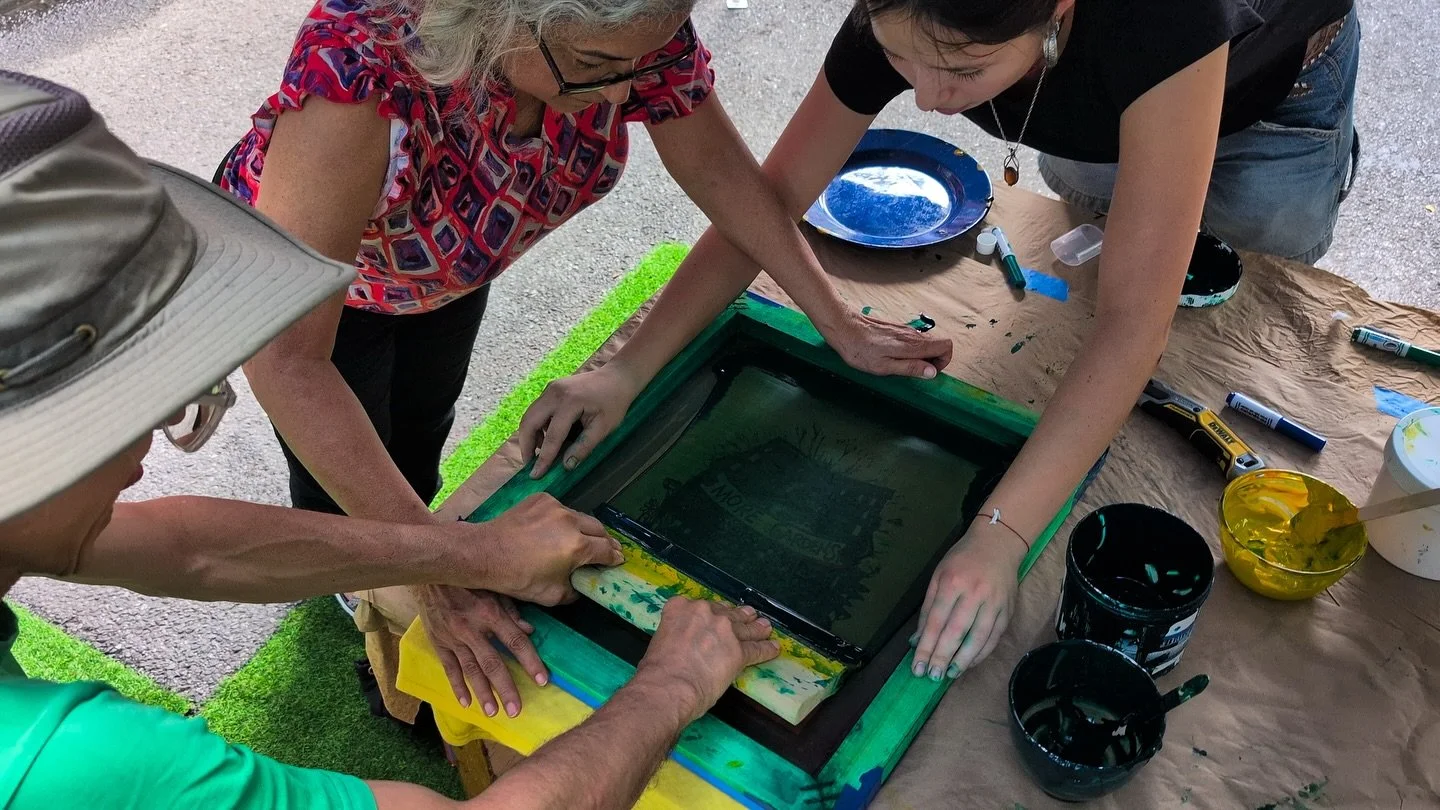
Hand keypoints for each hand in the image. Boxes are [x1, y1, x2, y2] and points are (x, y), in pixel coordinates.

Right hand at [415, 585, 547, 716]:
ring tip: (493, 712)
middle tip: (516, 710)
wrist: (430, 574)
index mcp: (490, 613)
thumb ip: (512, 610)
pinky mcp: (438, 642)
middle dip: (506, 687)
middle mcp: (471, 628)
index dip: (530, 661)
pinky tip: (466, 702)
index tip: (543, 680)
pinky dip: (457, 686)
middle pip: (493, 663)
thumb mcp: (494, 588)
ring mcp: (453, 637)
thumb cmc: (469, 580)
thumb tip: (530, 630)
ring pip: (470, 670)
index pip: (516, 641)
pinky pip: (448, 668)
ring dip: (483, 693)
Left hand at [481, 493, 623, 604]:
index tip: (618, 560)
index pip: (606, 550)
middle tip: (607, 550)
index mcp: (577, 546)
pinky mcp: (541, 499)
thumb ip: (574, 590)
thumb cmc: (517, 577)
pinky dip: (563, 520)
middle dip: (605, 541)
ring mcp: (555, 507)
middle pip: (599, 529)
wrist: (485, 553)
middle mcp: (570, 521)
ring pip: (580, 517)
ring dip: (585, 529)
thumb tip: (581, 584)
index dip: (614, 557)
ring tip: (583, 540)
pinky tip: (556, 530)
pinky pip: (561, 509)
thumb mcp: (551, 595)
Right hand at [520, 364, 645, 478]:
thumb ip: (584, 446)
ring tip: (538, 453)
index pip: (552, 436)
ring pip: (530, 415)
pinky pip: (537, 410)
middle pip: (529, 422)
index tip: (535, 475)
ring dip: (529, 436)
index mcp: (570, 402)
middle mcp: (554, 393)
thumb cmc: (615, 402)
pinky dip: (536, 426)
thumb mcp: (604, 427)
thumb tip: (566, 466)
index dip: (543, 458)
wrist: (617, 376)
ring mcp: (550, 388)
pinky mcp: (551, 389)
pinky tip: (546, 438)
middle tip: (530, 465)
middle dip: (526, 446)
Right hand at [633, 599, 779, 723]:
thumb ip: (675, 637)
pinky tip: (773, 648)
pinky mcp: (740, 651)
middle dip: (737, 615)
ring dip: (757, 628)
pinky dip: (766, 649)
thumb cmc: (656, 670)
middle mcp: (705, 613)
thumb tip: (680, 648)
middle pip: (726, 613)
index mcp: (680, 608)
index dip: (709, 612)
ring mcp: (725, 631)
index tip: (714, 615)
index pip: (699, 606)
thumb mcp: (660, 641)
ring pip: (745, 628)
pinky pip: (756, 649)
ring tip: (765, 627)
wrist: (669, 686)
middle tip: (748, 615)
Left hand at [820, 310, 953, 378]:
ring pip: (926, 342)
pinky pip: (914, 340)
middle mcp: (912, 334)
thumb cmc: (859, 349)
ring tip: (901, 364)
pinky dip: (911, 350)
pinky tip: (893, 356)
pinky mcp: (897, 329)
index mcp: (912, 344)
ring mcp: (905, 330)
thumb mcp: (884, 366)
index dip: (944, 360)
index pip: (946, 345)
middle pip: (938, 344)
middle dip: (934, 359)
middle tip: (915, 370)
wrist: (844, 328)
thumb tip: (932, 372)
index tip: (931, 371)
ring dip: (922, 355)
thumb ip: (910, 368)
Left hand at [912, 521, 1025, 680]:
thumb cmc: (963, 559)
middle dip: (941, 657)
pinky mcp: (1008, 611)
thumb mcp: (938, 576)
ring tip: (949, 674)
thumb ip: (928, 608)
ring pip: (978, 639)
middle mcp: (974, 594)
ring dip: (962, 660)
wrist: (998, 544)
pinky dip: (981, 654)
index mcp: (952, 583)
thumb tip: (917, 639)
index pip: (935, 621)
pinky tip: (969, 663)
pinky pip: (994, 638)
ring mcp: (994, 603)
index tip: (917, 665)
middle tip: (931, 676)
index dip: (926, 646)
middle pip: (955, 632)